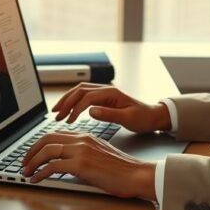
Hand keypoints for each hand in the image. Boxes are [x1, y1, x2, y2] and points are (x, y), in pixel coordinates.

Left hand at [21, 131, 156, 199]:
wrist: (136, 175)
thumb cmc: (121, 169)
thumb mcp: (99, 155)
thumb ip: (83, 154)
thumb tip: (65, 164)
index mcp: (85, 136)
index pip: (55, 135)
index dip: (39, 144)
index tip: (32, 154)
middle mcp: (81, 140)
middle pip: (46, 139)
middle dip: (30, 151)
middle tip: (24, 163)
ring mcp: (80, 151)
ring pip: (47, 151)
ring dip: (32, 162)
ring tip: (27, 173)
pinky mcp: (81, 164)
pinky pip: (53, 166)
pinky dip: (41, 173)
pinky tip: (37, 180)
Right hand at [51, 83, 170, 132]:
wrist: (153, 116)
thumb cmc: (143, 118)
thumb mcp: (128, 119)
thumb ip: (109, 114)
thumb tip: (90, 111)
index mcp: (111, 93)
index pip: (87, 98)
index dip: (75, 108)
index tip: (68, 120)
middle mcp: (106, 89)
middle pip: (79, 91)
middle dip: (66, 102)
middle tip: (56, 115)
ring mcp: (104, 92)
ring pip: (80, 91)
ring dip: (67, 100)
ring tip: (57, 112)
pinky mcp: (103, 97)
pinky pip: (84, 95)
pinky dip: (73, 101)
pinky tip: (68, 110)